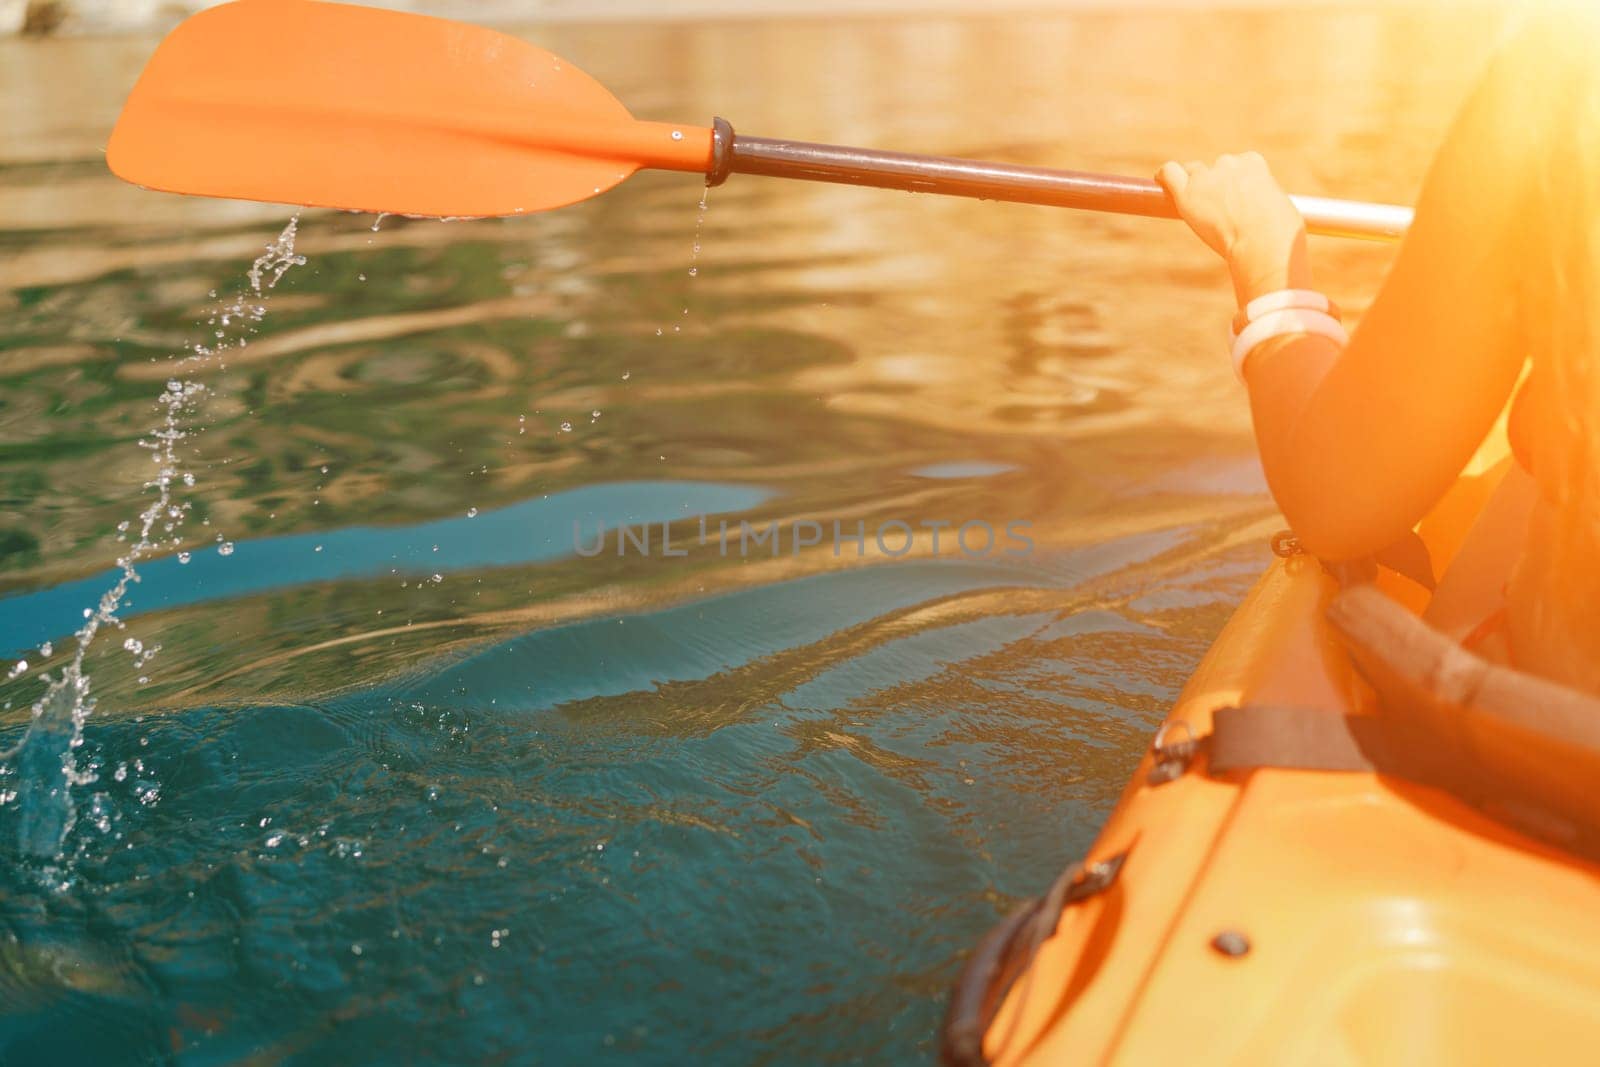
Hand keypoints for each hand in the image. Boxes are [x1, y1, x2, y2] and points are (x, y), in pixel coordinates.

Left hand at [1156, 153, 1310, 303]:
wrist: (1262, 243)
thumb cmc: (1279, 234)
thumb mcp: (1280, 209)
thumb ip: (1266, 203)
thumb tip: (1268, 215)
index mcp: (1254, 162)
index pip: (1238, 164)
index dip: (1235, 183)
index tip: (1236, 201)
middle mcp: (1229, 163)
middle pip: (1214, 168)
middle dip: (1215, 185)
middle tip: (1218, 212)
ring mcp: (1206, 177)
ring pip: (1192, 173)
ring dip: (1194, 186)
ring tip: (1198, 209)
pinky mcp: (1187, 193)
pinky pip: (1168, 173)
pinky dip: (1163, 176)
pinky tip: (1160, 183)